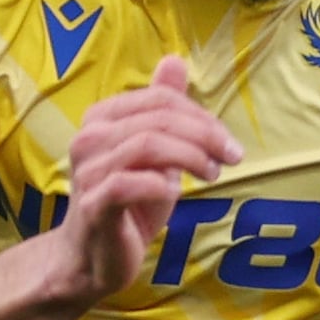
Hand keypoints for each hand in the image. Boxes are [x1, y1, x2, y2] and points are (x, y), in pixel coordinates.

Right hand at [47, 57, 239, 304]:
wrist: (94, 258)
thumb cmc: (128, 203)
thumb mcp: (154, 152)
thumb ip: (162, 109)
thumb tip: (175, 60)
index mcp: (102, 117)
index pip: (159, 99)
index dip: (201, 116)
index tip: (227, 143)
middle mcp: (89, 137)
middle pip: (158, 118)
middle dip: (204, 134)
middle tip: (231, 157)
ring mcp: (88, 171)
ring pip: (147, 144)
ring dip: (190, 156)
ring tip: (211, 174)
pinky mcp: (93, 205)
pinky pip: (129, 183)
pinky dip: (160, 185)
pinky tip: (174, 193)